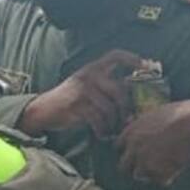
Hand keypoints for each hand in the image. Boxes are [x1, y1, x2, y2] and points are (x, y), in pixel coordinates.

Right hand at [19, 50, 142, 137]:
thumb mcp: (85, 86)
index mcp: (92, 68)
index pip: (115, 56)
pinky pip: (98, 119)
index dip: (132, 59)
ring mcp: (82, 90)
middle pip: (120, 90)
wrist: (43, 110)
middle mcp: (88, 76)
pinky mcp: (77, 105)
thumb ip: (105, 85)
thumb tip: (132, 92)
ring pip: (110, 107)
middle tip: (127, 120)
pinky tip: (101, 133)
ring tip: (111, 129)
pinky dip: (102, 129)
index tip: (146, 66)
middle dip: (126, 108)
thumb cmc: (69, 100)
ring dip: (113, 122)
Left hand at [116, 100, 189, 185]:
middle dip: (133, 166)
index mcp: (130, 132)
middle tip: (147, 166)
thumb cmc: (181, 113)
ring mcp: (145, 161)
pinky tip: (175, 171)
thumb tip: (130, 120)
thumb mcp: (155, 112)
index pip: (118, 146)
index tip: (137, 152)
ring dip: (149, 174)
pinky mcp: (159, 171)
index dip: (129, 150)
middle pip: (123, 166)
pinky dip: (166, 178)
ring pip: (139, 175)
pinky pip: (159, 181)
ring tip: (162, 169)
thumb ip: (141, 122)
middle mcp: (133, 148)